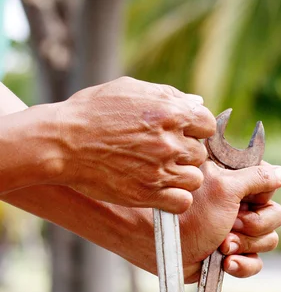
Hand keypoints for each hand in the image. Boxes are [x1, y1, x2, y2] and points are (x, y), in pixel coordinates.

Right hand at [54, 77, 215, 212]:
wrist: (63, 143)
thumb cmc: (92, 112)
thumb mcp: (130, 90)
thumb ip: (168, 96)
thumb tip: (196, 104)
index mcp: (170, 112)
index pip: (207, 124)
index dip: (196, 129)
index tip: (183, 134)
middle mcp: (169, 142)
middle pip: (200, 153)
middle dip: (186, 153)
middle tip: (164, 154)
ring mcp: (160, 170)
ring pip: (195, 179)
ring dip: (183, 177)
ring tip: (162, 173)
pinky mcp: (148, 194)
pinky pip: (183, 201)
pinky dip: (176, 199)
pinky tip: (161, 191)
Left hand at [179, 160, 280, 282]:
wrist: (163, 249)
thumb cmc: (186, 215)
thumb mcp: (224, 189)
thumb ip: (257, 178)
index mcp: (235, 181)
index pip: (269, 183)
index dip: (262, 196)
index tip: (245, 200)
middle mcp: (238, 204)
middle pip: (275, 214)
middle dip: (254, 225)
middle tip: (231, 225)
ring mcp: (235, 230)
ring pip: (268, 239)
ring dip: (246, 244)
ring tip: (222, 245)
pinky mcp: (232, 254)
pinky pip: (256, 262)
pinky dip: (244, 264)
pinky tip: (226, 263)